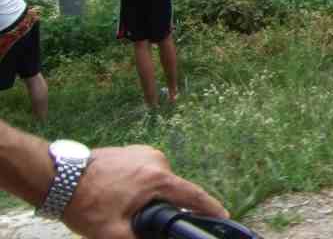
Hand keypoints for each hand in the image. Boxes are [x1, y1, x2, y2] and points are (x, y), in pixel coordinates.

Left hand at [62, 145, 226, 238]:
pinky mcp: (134, 150)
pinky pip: (147, 171)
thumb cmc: (85, 203)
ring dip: (150, 196)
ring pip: (158, 182)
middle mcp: (157, 160)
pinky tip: (121, 195)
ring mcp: (145, 152)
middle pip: (173, 190)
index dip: (210, 208)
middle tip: (142, 221)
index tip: (224, 216)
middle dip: (165, 207)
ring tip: (124, 208)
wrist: (60, 176)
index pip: (192, 195)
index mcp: (157, 179)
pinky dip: (141, 185)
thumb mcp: (112, 232)